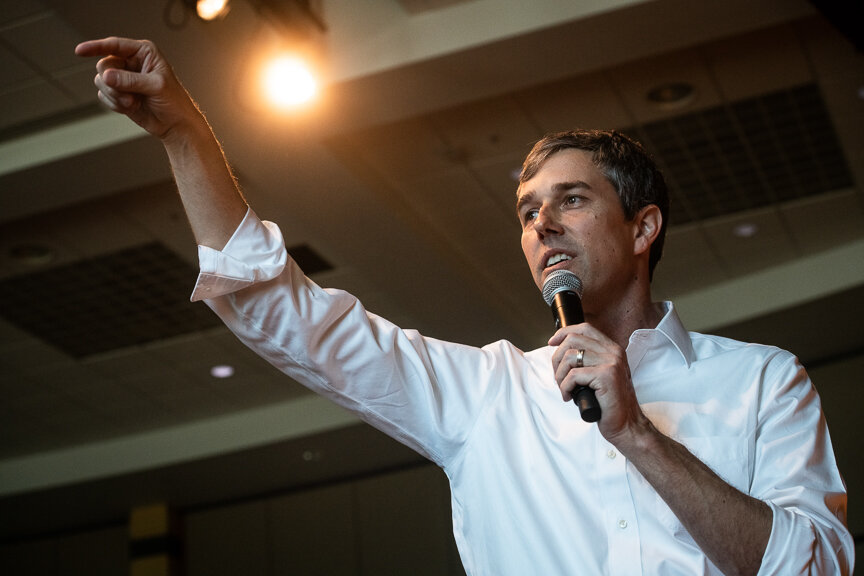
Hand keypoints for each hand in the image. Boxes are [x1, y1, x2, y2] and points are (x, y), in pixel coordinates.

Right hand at [75, 37, 201, 140]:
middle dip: (113, 83)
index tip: (80, 51)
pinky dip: (115, 104)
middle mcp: (131, 62)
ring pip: (101, 81)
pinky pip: (103, 95)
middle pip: (103, 65)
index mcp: (143, 52)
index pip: (114, 45)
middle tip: (129, 95)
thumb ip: (130, 80)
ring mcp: (123, 78)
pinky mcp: (119, 93)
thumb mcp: (156, 87)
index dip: (96, 47)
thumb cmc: (174, 102)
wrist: (175, 125)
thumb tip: (106, 76)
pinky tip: (131, 107)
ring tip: (133, 103)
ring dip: (115, 95)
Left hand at [548, 323, 648, 443]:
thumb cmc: (610, 403)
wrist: (626, 424)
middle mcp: (614, 352)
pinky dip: (565, 387)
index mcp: (613, 349)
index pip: (584, 328)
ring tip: (565, 389)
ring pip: (569, 358)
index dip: (564, 332)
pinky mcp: (606, 376)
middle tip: (558, 377)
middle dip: (557, 359)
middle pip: (572, 340)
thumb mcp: (600, 375)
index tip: (552, 342)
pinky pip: (573, 375)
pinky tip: (570, 396)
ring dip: (560, 376)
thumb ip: (588, 360)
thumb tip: (561, 351)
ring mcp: (611, 362)